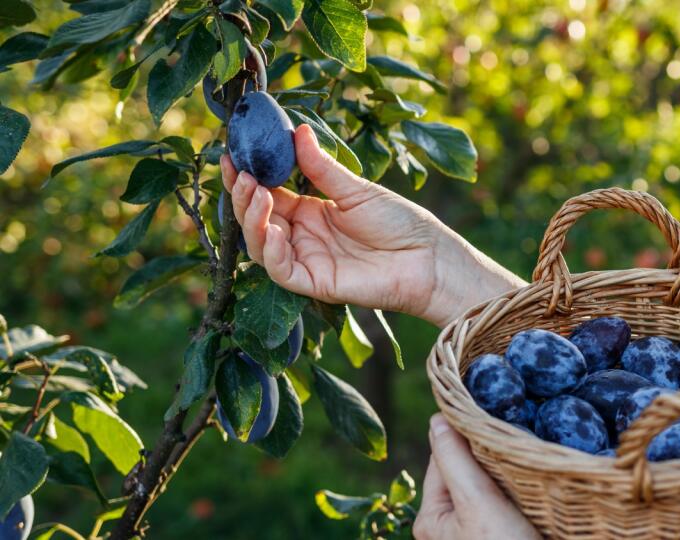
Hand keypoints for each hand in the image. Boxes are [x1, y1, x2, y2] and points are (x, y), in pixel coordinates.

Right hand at [222, 125, 524, 325]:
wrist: (428, 258)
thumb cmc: (401, 223)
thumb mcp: (357, 189)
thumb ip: (323, 168)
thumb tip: (298, 132)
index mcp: (310, 211)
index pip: (268, 193)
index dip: (248, 176)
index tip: (232, 155)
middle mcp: (303, 236)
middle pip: (258, 218)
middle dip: (244, 195)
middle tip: (241, 173)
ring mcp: (307, 259)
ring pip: (261, 244)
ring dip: (252, 219)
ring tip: (256, 193)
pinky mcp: (314, 282)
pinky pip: (281, 270)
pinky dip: (270, 251)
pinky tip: (271, 229)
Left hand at [414, 414, 540, 539]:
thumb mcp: (476, 501)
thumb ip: (454, 459)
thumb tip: (438, 418)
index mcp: (431, 517)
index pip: (442, 458)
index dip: (462, 435)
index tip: (487, 414)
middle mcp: (450, 523)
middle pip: (465, 470)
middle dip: (487, 453)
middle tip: (513, 436)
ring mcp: (476, 528)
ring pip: (487, 482)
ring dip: (505, 468)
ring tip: (525, 454)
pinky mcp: (503, 530)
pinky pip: (506, 498)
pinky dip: (518, 485)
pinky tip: (534, 477)